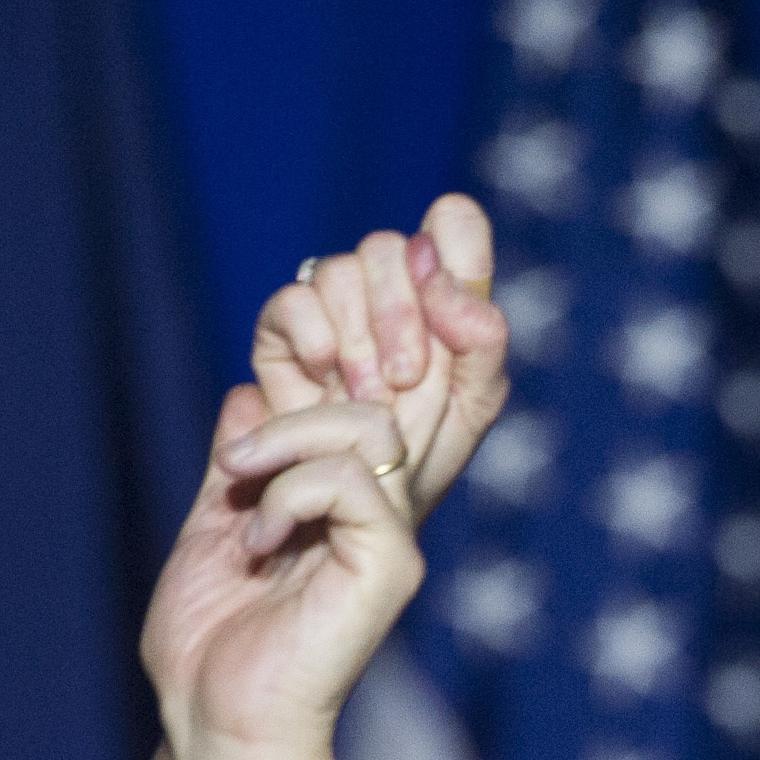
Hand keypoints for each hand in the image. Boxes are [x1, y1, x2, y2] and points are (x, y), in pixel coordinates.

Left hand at [138, 386, 420, 759]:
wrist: (218, 723)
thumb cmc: (210, 650)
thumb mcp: (212, 527)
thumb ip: (237, 463)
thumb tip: (248, 392)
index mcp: (343, 512)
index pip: (360, 411)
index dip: (312, 393)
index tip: (243, 440)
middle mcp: (378, 521)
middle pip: (371, 403)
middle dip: (295, 409)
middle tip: (234, 465)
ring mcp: (389, 542)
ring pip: (369, 428)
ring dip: (288, 446)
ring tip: (241, 497)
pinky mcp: (389, 568)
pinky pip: (353, 481)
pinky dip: (293, 492)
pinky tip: (261, 539)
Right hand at [249, 194, 509, 522]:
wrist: (335, 531)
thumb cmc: (409, 482)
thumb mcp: (469, 414)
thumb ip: (479, 338)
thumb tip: (433, 264)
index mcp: (443, 309)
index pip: (455, 228)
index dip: (455, 248)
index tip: (447, 312)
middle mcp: (388, 300)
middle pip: (393, 246)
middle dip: (400, 313)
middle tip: (403, 380)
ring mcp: (331, 315)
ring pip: (342, 269)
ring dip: (358, 338)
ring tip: (362, 398)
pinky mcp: (280, 337)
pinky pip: (292, 300)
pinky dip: (312, 338)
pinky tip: (321, 380)